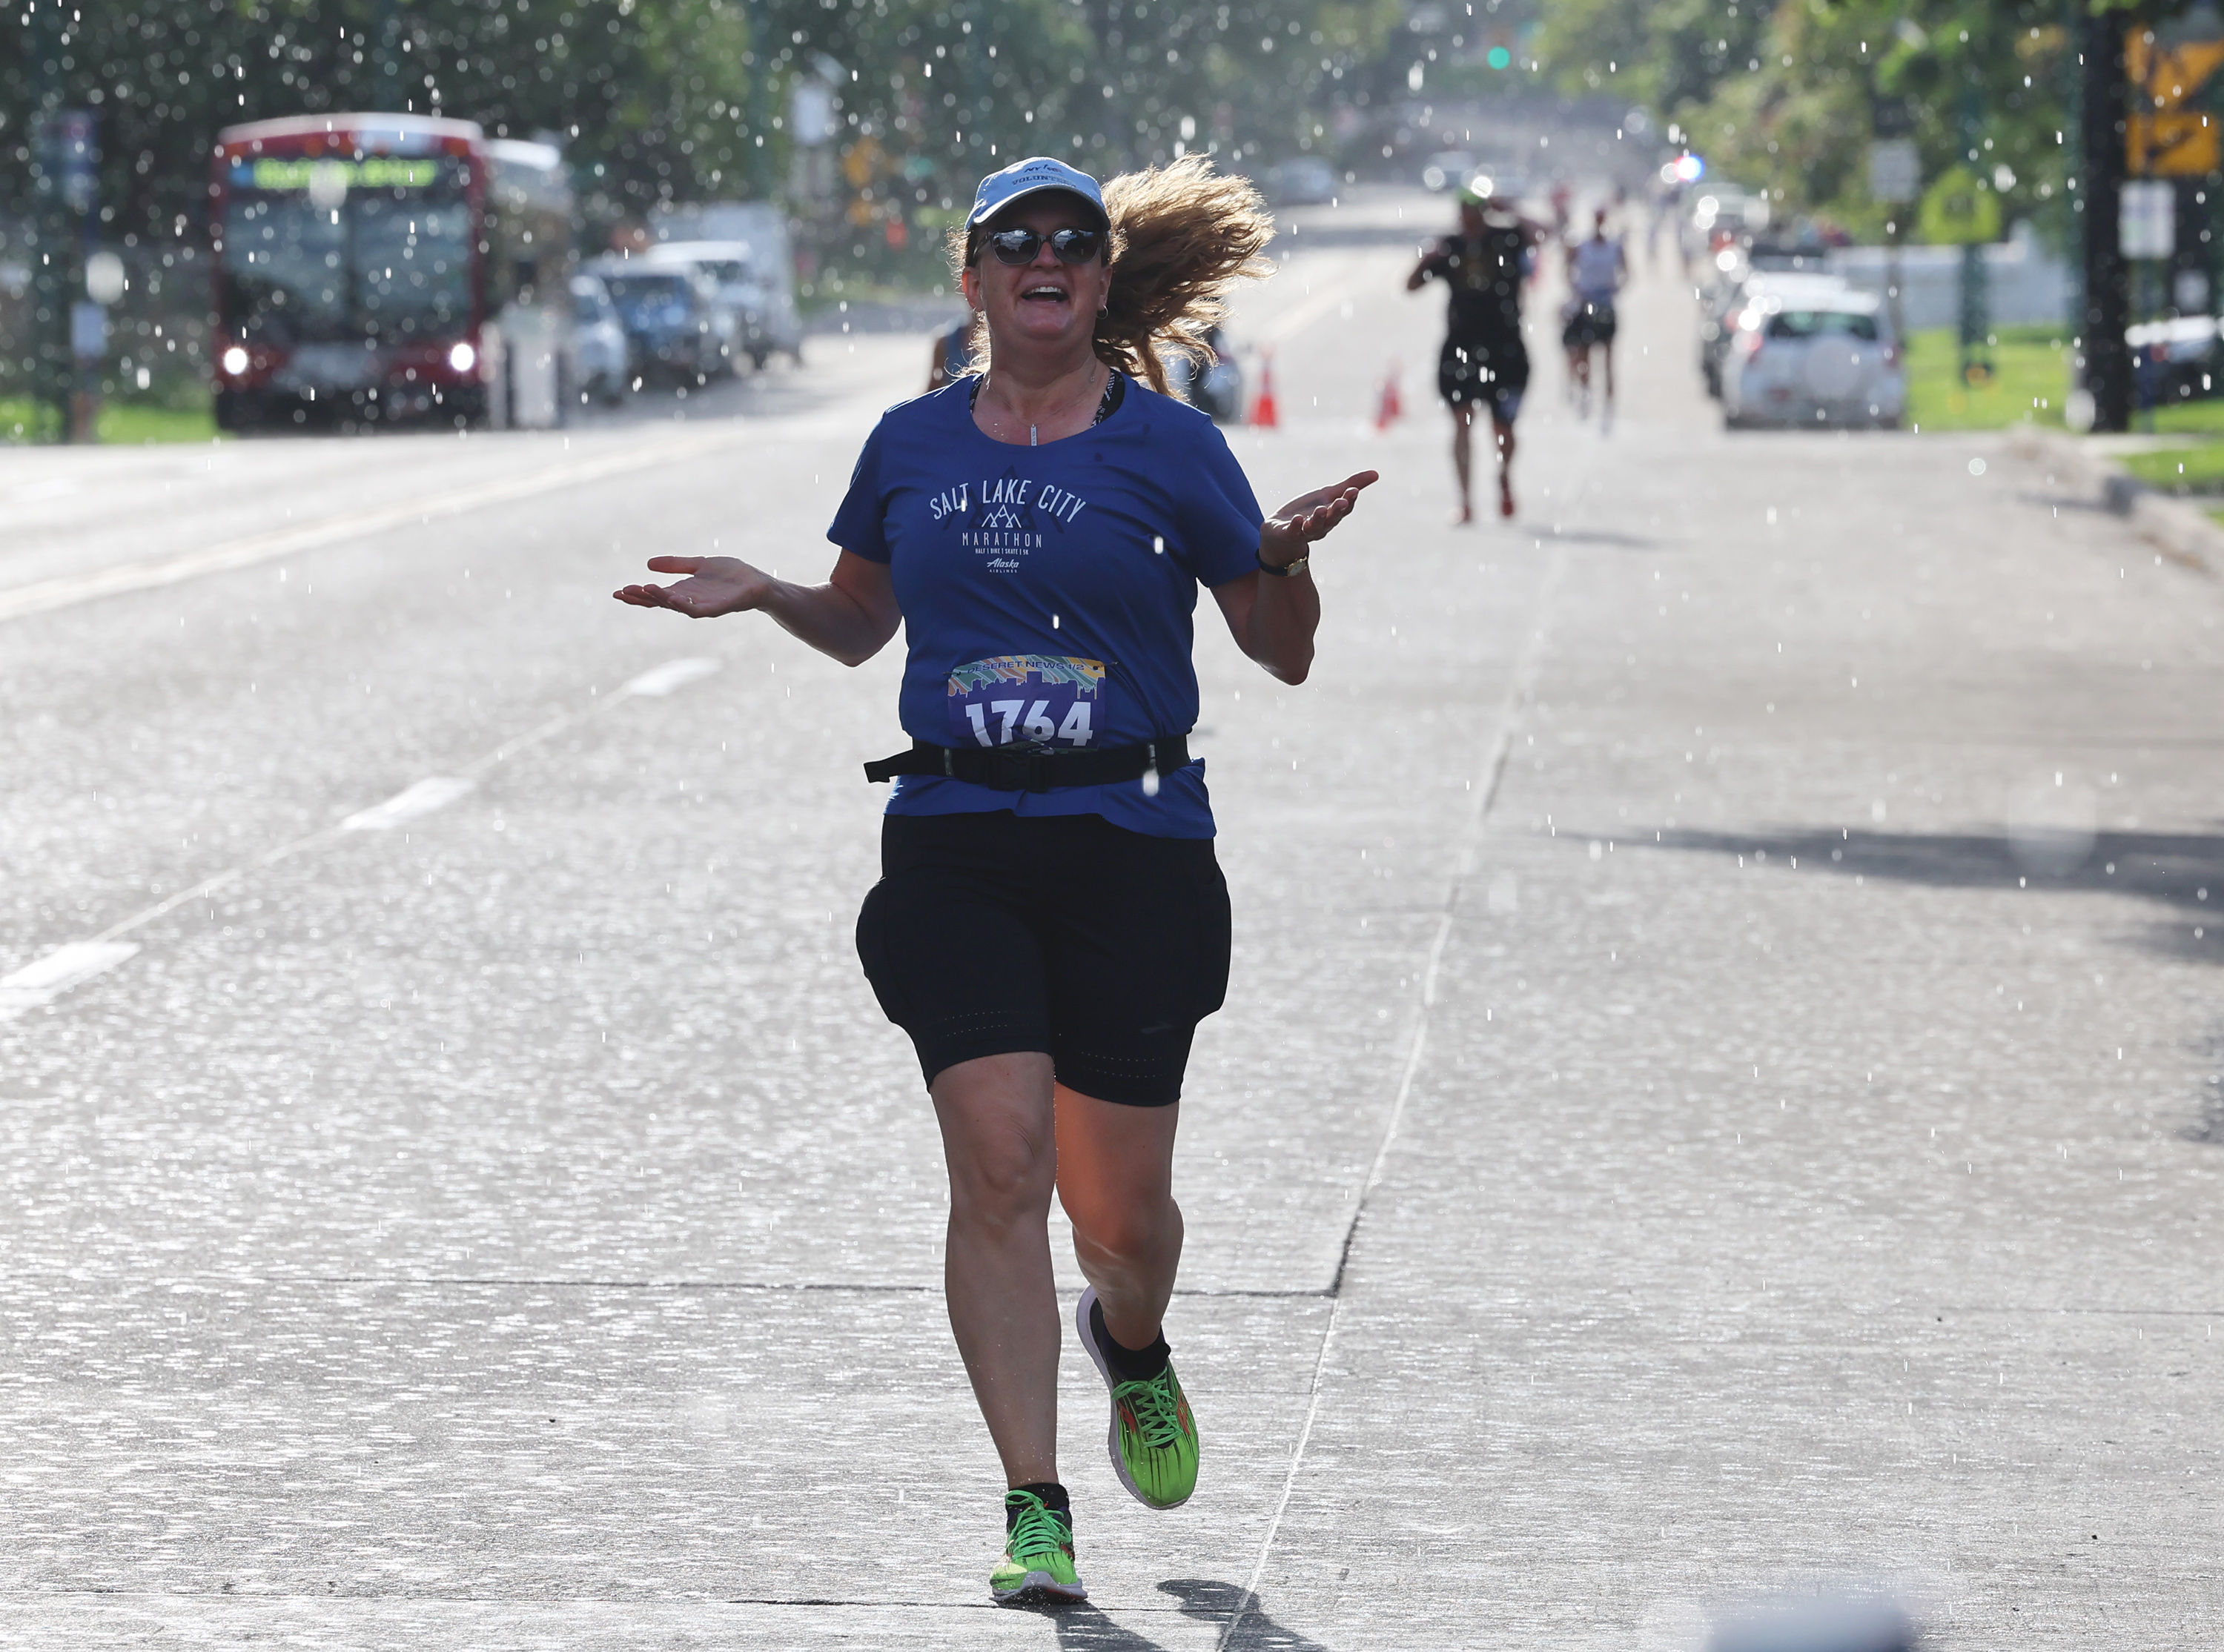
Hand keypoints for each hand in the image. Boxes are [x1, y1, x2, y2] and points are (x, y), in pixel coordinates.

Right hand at [611, 555, 771, 617]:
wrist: (758, 583)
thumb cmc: (731, 575)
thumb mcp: (698, 565)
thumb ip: (676, 565)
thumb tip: (648, 564)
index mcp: (683, 592)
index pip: (654, 596)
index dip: (637, 595)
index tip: (617, 591)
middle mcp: (689, 602)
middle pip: (659, 603)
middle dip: (640, 599)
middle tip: (621, 593)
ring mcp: (702, 606)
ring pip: (675, 606)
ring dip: (659, 599)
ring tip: (643, 589)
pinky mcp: (717, 608)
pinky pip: (697, 610)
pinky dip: (683, 605)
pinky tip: (672, 598)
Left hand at [1260, 470, 1376, 568]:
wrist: (1281, 533)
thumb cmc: (1309, 512)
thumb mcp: (1329, 495)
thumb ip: (1350, 485)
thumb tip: (1376, 473)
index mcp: (1332, 515)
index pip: (1344, 509)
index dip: (1349, 500)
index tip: (1353, 490)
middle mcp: (1321, 525)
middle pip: (1331, 519)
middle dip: (1337, 510)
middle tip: (1341, 501)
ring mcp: (1304, 531)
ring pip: (1313, 527)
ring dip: (1318, 519)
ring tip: (1321, 510)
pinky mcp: (1288, 534)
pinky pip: (1293, 532)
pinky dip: (1296, 526)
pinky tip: (1298, 518)